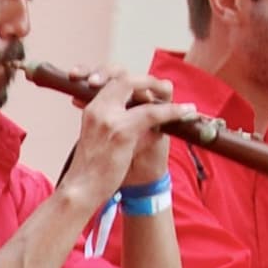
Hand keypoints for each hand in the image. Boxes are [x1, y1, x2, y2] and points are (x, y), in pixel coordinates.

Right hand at [63, 70, 175, 197]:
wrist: (81, 190)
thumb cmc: (91, 169)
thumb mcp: (101, 139)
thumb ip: (119, 124)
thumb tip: (147, 118)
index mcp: (91, 110)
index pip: (110, 79)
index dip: (132, 79)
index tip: (147, 89)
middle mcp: (98, 109)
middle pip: (122, 76)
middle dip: (146, 79)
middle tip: (163, 88)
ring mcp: (109, 118)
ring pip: (138, 89)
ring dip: (161, 90)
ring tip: (179, 100)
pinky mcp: (122, 132)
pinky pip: (152, 112)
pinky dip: (172, 111)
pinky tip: (186, 111)